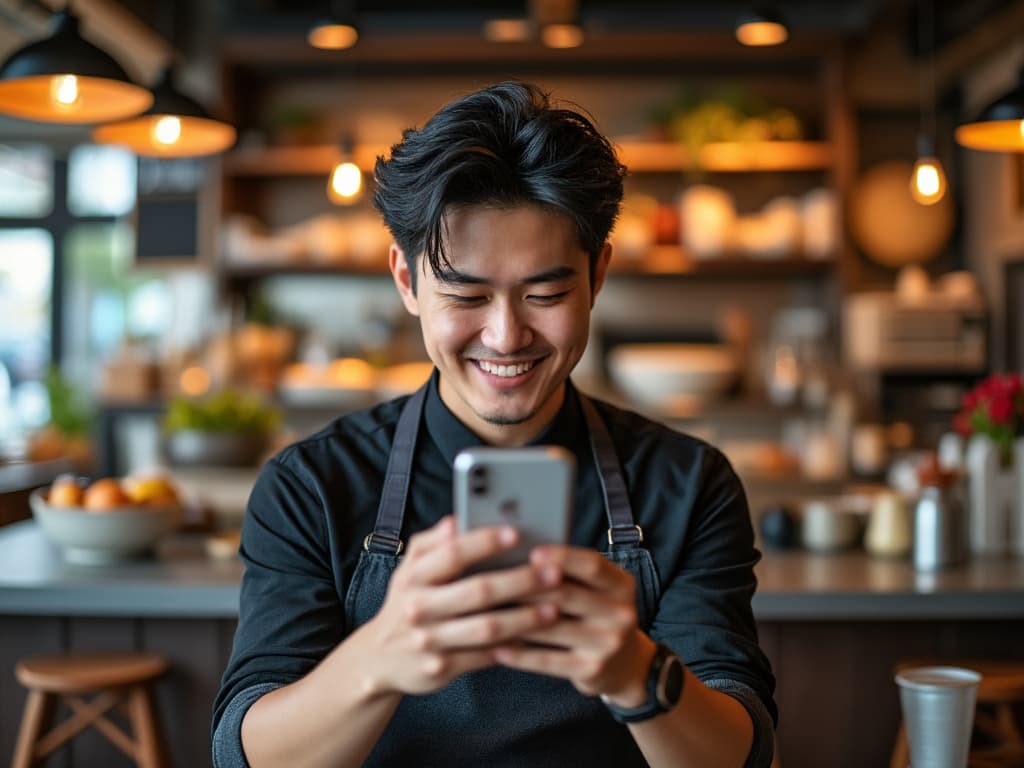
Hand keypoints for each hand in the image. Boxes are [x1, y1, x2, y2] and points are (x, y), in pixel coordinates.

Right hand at [355, 516, 561, 696]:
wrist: (380, 659)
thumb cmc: (407, 602)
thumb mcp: (410, 569)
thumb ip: (432, 542)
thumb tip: (457, 520)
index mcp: (413, 577)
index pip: (451, 554)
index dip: (485, 542)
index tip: (516, 532)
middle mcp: (418, 608)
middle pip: (477, 592)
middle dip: (520, 581)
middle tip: (552, 572)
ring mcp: (429, 641)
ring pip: (486, 628)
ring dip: (524, 618)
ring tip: (554, 608)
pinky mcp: (441, 668)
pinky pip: (485, 656)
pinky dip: (513, 647)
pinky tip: (535, 637)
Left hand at [492, 546, 654, 704]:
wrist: (625, 665)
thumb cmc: (596, 614)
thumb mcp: (598, 590)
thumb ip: (570, 574)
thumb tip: (520, 555)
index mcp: (621, 584)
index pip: (592, 565)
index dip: (562, 557)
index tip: (531, 551)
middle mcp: (621, 613)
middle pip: (567, 595)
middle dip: (527, 587)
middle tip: (493, 581)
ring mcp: (609, 643)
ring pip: (553, 628)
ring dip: (516, 620)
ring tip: (486, 613)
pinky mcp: (592, 670)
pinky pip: (549, 660)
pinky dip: (521, 654)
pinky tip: (497, 647)